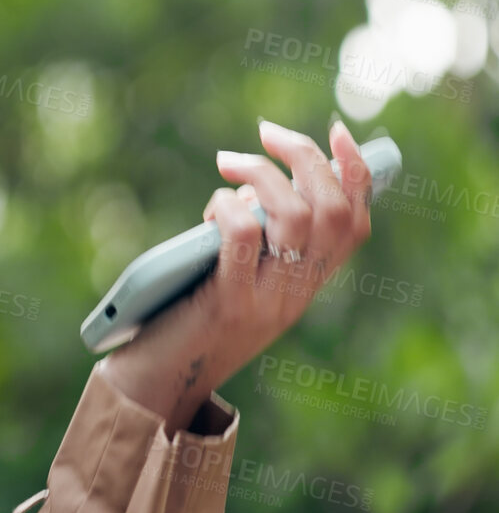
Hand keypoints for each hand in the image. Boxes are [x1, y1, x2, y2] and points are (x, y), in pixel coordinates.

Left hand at [101, 117, 374, 431]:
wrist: (158, 380)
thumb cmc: (186, 315)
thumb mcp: (234, 271)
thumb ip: (254, 234)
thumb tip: (254, 181)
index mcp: (306, 283)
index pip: (355, 224)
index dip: (355, 173)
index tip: (337, 132)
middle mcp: (298, 292)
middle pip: (332, 210)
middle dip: (306, 157)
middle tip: (267, 133)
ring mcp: (268, 299)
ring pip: (296, 216)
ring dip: (262, 175)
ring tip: (229, 163)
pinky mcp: (228, 303)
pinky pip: (242, 237)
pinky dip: (228, 207)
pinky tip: (210, 208)